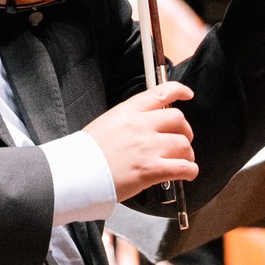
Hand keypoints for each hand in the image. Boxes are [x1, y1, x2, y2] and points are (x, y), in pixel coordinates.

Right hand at [84, 81, 197, 201]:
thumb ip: (129, 120)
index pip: (160, 93)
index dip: (179, 91)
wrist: (75, 174)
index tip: (187, 94)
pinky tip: (185, 174)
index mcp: (128, 112)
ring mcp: (147, 147)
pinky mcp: (151, 170)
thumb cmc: (86, 153)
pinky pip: (184, 167)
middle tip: (181, 142)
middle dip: (184, 131)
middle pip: (178, 120)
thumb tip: (149, 126)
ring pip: (184, 145)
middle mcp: (140, 125)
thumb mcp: (106, 123)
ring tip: (181, 162)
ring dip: (187, 154)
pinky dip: (189, 171)